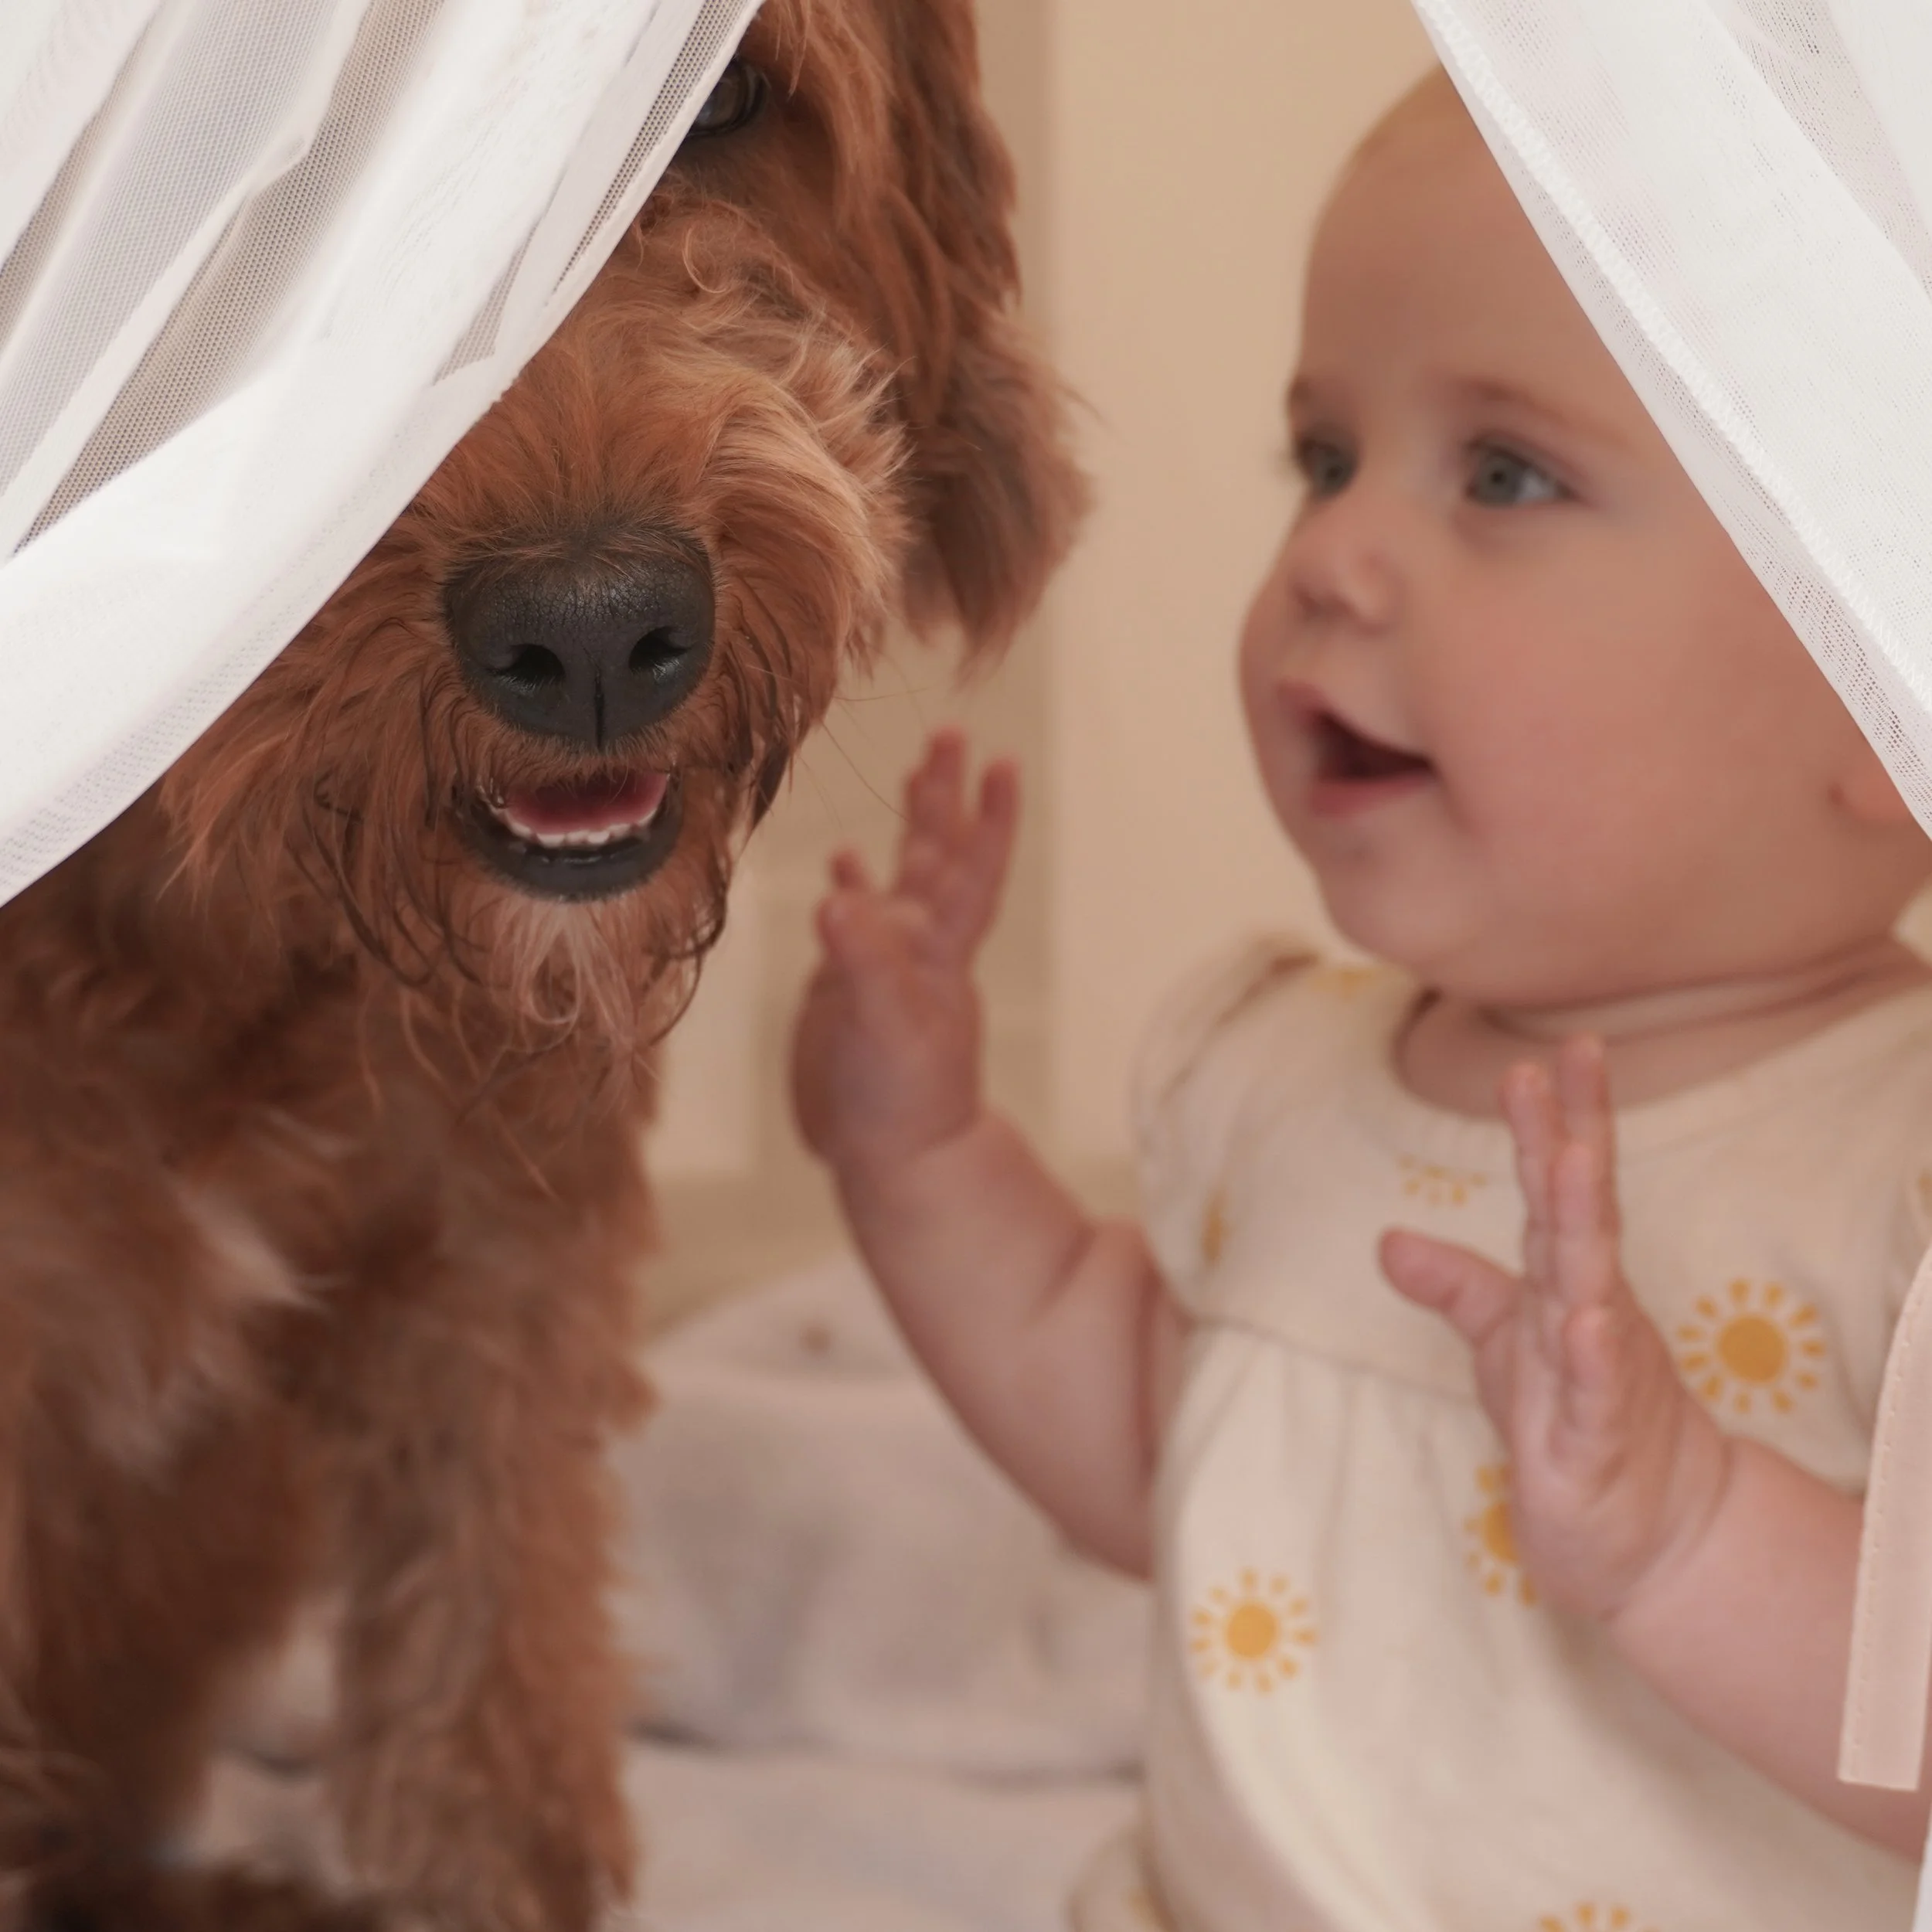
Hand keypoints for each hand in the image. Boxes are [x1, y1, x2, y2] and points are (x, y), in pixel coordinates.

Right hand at [790, 729, 1016, 1180]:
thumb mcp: (879, 1030)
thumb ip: (861, 964)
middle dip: (944, 796)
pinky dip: (853, 889)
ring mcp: (889, 965)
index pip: (970, 872)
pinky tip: (843, 864)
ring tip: (913, 773)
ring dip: (910, 829)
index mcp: (938, 953)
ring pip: (905, 880)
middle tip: (950, 734)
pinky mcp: (853, 988)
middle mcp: (920, 948)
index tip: (1002, 762)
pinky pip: (857, 923)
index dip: (987, 818)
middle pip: (940, 856)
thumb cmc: (899, 1104)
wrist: (894, 1160)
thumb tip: (838, 897)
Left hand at [1379, 1036, 1729, 1621]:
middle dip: (1574, 1136)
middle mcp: (1591, 1311)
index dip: (1548, 1126)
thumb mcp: (1504, 1344)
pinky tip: (1584, 1318)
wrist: (1641, 1535)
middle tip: (1569, 1061)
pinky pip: (1595, 1391)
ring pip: (1593, 1285)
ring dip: (1584, 1221)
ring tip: (1575, 1157)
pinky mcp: (1596, 1442)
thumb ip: (1455, 1285)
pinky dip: (1590, 1355)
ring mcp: (1600, 1372)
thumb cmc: (1565, 1423)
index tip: (1536, 1058)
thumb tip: (1388, 1237)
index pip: (1556, 1191)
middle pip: (1581, 1212)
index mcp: (1566, 1282)